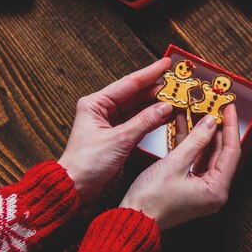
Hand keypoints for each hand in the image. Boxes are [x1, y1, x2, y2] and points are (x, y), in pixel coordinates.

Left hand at [58, 57, 172, 204]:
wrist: (75, 187)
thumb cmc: (86, 163)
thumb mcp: (119, 140)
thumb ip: (144, 122)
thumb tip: (165, 107)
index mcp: (95, 104)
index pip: (128, 84)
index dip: (150, 73)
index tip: (166, 64)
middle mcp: (101, 110)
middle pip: (134, 94)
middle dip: (155, 88)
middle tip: (176, 82)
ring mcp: (109, 123)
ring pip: (137, 108)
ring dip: (155, 104)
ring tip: (175, 96)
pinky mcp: (115, 136)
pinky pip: (137, 122)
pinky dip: (151, 119)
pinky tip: (165, 114)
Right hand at [120, 105, 240, 229]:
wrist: (133, 219)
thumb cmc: (151, 200)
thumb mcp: (175, 164)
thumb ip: (195, 140)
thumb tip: (210, 123)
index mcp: (217, 190)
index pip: (231, 151)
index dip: (231, 127)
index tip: (229, 108)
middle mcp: (213, 191)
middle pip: (220, 153)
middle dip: (215, 128)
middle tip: (213, 107)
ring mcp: (201, 189)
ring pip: (206, 154)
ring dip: (200, 134)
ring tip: (197, 112)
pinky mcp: (189, 187)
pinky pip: (194, 160)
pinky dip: (189, 144)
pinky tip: (184, 125)